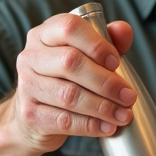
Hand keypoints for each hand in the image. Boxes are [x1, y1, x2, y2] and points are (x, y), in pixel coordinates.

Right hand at [10, 13, 137, 153]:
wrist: (34, 118)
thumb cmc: (66, 80)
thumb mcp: (85, 56)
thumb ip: (107, 40)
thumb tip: (124, 30)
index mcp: (45, 34)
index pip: (69, 27)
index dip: (96, 44)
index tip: (117, 62)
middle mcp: (31, 56)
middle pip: (70, 63)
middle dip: (106, 81)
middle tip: (128, 96)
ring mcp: (27, 85)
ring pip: (68, 95)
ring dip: (102, 107)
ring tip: (123, 115)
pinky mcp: (30, 114)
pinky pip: (64, 120)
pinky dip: (90, 125)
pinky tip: (108, 127)